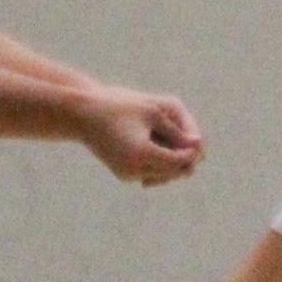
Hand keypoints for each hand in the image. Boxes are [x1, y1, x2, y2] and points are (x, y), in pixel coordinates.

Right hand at [82, 89, 203, 184]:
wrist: (82, 115)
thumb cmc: (118, 106)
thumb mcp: (153, 112)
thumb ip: (177, 130)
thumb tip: (198, 146)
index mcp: (141, 153)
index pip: (178, 159)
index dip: (192, 150)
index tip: (198, 138)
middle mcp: (134, 170)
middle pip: (173, 171)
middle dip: (185, 158)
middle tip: (194, 143)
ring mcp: (128, 175)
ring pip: (163, 175)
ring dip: (174, 162)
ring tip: (179, 144)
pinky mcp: (124, 175)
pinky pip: (150, 173)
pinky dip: (160, 163)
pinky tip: (163, 148)